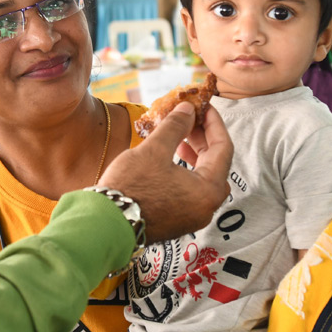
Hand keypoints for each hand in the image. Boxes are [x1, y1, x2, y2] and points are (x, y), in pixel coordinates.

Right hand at [99, 102, 232, 243]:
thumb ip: (176, 126)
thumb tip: (187, 110)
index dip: (214, 123)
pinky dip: (186, 172)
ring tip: (179, 139)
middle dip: (203, 139)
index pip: (223, 148)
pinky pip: (190, 191)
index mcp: (209, 190)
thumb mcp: (154, 150)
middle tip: (190, 120)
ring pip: (202, 179)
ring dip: (194, 156)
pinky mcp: (178, 221)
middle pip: (215, 165)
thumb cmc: (131, 188)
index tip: (204, 107)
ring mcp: (193, 217)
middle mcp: (206, 207)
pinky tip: (169, 161)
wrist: (107, 223)